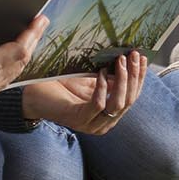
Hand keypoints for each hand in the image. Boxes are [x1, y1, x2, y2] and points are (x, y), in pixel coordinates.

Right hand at [0, 0, 47, 112]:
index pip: (19, 49)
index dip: (32, 34)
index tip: (40, 20)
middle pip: (21, 62)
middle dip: (32, 42)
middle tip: (39, 25)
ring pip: (13, 74)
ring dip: (23, 56)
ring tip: (28, 40)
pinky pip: (3, 83)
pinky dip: (11, 69)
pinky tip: (9, 61)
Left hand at [20, 51, 147, 134]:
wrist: (35, 94)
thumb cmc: (63, 85)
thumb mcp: (93, 80)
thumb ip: (111, 77)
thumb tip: (130, 60)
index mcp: (109, 115)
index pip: (133, 96)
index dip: (139, 77)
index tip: (143, 58)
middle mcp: (104, 123)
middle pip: (128, 100)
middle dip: (134, 76)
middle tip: (133, 56)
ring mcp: (92, 124)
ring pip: (117, 104)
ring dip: (122, 80)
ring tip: (120, 60)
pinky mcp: (79, 120)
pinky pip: (98, 105)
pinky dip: (103, 88)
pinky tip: (102, 73)